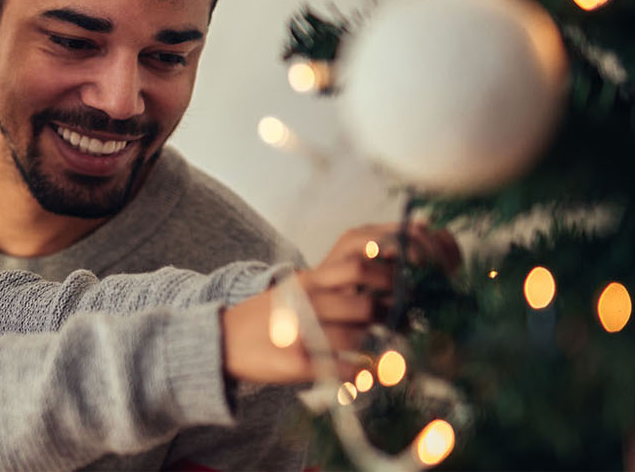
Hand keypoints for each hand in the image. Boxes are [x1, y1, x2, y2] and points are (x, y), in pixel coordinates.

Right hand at [222, 222, 459, 383]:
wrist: (221, 341)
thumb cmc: (270, 316)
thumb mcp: (298, 289)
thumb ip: (335, 282)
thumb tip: (389, 274)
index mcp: (309, 280)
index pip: (358, 260)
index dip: (392, 267)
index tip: (414, 274)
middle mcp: (306, 301)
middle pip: (364, 297)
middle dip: (393, 307)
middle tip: (406, 318)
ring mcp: (301, 332)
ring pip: (358, 336)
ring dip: (381, 346)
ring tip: (392, 352)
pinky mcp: (298, 364)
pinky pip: (345, 370)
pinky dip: (364, 374)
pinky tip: (368, 374)